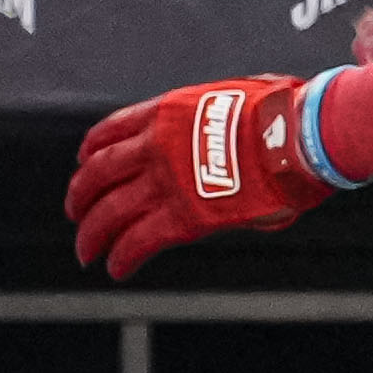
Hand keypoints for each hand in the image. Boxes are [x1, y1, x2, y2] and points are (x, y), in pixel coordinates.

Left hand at [67, 73, 333, 279]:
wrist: (296, 134)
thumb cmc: (282, 115)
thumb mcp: (233, 104)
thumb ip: (213, 130)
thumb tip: (228, 153)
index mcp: (166, 113)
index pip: (110, 130)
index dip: (91, 150)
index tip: (83, 162)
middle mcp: (155, 145)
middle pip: (98, 174)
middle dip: (81, 197)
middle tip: (76, 214)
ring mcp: (166, 181)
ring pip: (110, 212)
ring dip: (92, 235)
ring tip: (87, 253)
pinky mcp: (184, 216)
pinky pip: (140, 240)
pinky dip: (123, 257)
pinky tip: (116, 269)